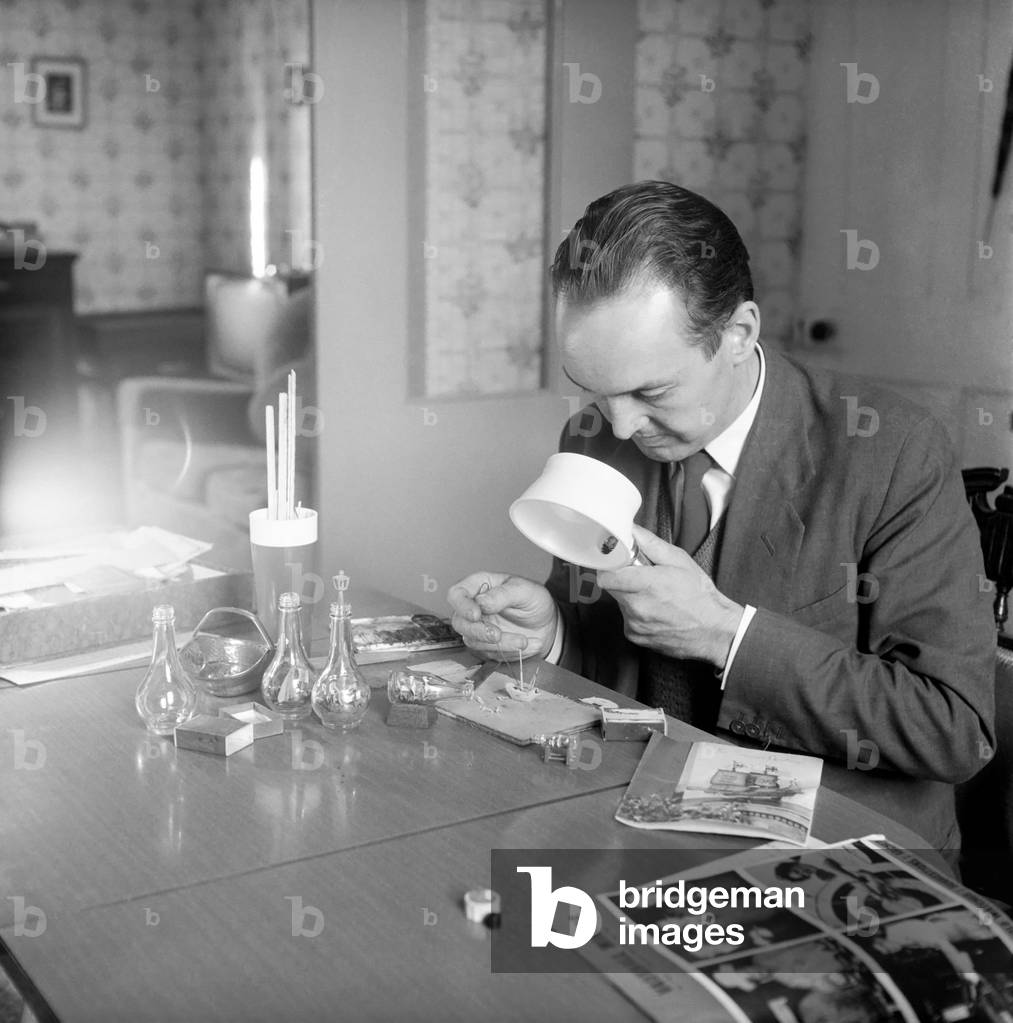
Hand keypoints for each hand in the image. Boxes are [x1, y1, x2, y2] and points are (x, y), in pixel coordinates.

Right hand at [447, 572, 557, 659]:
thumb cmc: (534, 600)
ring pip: (474, 641)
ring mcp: (479, 627)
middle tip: (498, 635)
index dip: (462, 606)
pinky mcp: (486, 645)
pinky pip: (489, 653)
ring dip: (500, 644)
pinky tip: (526, 644)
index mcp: (480, 586)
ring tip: (523, 640)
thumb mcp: (525, 591)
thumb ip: (502, 594)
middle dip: (479, 632)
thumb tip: (482, 602)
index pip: (457, 594)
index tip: (476, 615)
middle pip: (460, 622)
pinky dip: (508, 652)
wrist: (547, 624)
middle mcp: (475, 607)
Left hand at [598, 526, 743, 667]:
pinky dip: (637, 613)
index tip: (618, 563)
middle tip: (643, 578)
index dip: (611, 566)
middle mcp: (637, 607)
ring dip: (631, 597)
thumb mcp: (679, 561)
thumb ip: (651, 544)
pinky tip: (656, 611)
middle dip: (623, 579)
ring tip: (655, 596)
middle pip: (612, 588)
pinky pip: (627, 619)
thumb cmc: (700, 595)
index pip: (607, 575)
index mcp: (646, 585)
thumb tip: (632, 530)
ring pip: (620, 603)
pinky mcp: (636, 636)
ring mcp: (635, 624)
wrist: (714, 630)